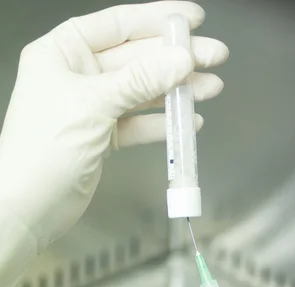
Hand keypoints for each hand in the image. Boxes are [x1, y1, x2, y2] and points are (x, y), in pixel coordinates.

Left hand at [0, 2, 227, 251]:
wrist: (28, 207)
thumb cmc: (44, 150)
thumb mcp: (94, 106)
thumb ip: (140, 81)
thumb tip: (182, 59)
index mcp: (64, 52)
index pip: (118, 25)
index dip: (159, 20)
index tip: (194, 19)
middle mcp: (78, 75)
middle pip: (136, 59)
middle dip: (176, 59)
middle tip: (215, 57)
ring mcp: (92, 107)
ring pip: (141, 92)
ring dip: (176, 91)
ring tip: (211, 88)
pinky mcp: (102, 137)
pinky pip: (138, 123)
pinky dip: (162, 123)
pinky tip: (188, 121)